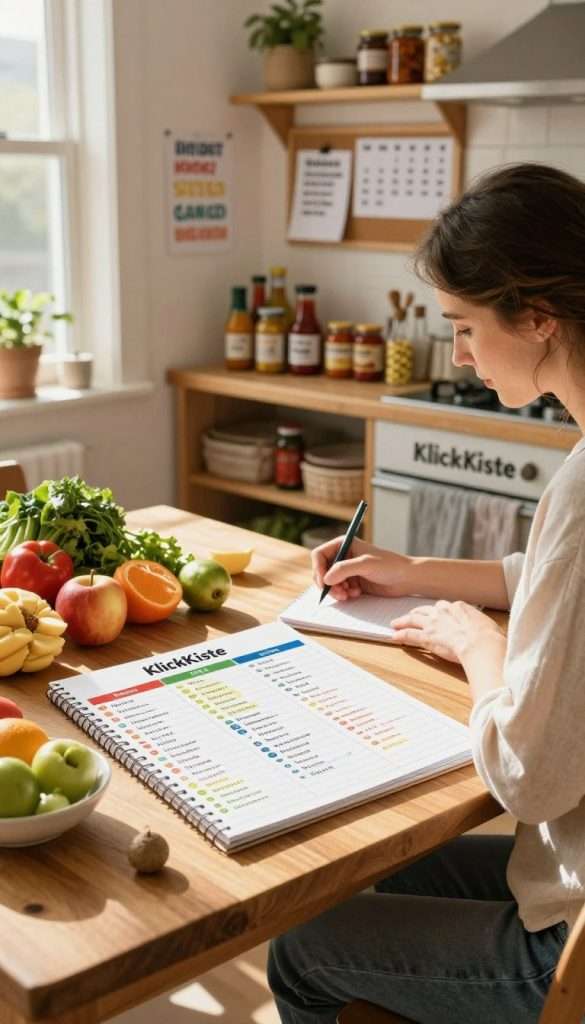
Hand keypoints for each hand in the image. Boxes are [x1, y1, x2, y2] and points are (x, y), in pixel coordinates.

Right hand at [311, 537, 411, 601]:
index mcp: (344, 544)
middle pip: (322, 570)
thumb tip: (326, 579)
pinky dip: (344, 594)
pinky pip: (339, 590)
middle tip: (337, 593)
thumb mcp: (366, 564)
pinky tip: (356, 593)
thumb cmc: (390, 565)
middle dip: (327, 583)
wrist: (406, 578)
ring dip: (336, 591)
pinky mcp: (353, 582)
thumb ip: (344, 569)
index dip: (318, 568)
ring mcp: (348, 570)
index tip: (324, 582)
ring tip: (347, 595)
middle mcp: (343, 556)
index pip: (320, 554)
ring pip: (330, 583)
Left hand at [390, 599, 504, 664]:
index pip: (444, 607)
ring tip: (396, 623)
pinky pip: (410, 635)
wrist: (481, 643)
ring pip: (414, 619)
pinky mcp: (427, 637)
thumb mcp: (488, 626)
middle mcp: (444, 612)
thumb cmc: (489, 637)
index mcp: (460, 607)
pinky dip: (401, 635)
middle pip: (426, 610)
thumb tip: (487, 633)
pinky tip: (395, 637)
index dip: (438, 612)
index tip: (435, 614)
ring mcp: (434, 624)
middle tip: (411, 615)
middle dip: (417, 612)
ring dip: (403, 621)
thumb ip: (481, 627)